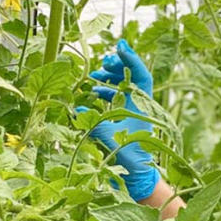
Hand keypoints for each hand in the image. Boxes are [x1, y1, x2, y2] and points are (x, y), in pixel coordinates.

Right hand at [76, 39, 159, 200]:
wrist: (139, 176)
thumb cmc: (130, 158)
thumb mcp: (109, 138)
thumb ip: (94, 123)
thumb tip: (78, 107)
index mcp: (143, 106)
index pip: (141, 75)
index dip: (131, 59)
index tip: (120, 45)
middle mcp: (140, 106)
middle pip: (132, 77)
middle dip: (118, 66)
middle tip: (104, 61)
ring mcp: (134, 112)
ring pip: (124, 87)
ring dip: (110, 79)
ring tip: (96, 74)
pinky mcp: (127, 119)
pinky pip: (118, 99)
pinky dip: (106, 93)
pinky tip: (94, 93)